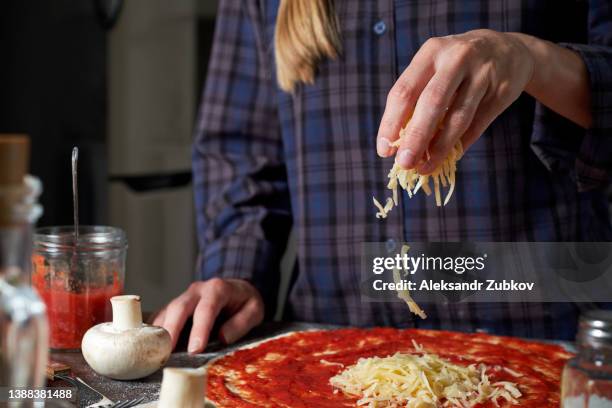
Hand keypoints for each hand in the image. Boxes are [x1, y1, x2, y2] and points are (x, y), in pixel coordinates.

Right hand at [152, 278, 263, 353]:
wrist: (236, 289)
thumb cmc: (244, 302)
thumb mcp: (254, 310)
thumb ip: (241, 323)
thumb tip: (223, 338)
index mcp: (218, 289)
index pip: (206, 309)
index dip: (199, 329)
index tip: (195, 350)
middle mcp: (197, 290)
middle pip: (179, 307)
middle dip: (172, 330)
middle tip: (167, 353)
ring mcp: (184, 297)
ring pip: (167, 311)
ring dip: (160, 332)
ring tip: (156, 353)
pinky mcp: (175, 305)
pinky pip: (161, 316)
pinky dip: (155, 330)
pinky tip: (152, 345)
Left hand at [376, 29, 534, 172]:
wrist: (508, 50)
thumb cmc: (456, 66)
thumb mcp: (435, 68)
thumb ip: (416, 98)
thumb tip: (398, 143)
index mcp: (431, 52)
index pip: (404, 90)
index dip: (391, 122)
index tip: (384, 150)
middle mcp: (456, 58)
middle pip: (431, 103)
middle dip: (415, 137)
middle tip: (404, 164)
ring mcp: (482, 74)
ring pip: (458, 117)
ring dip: (439, 148)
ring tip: (425, 167)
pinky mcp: (501, 91)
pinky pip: (477, 125)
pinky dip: (460, 144)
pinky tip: (447, 158)